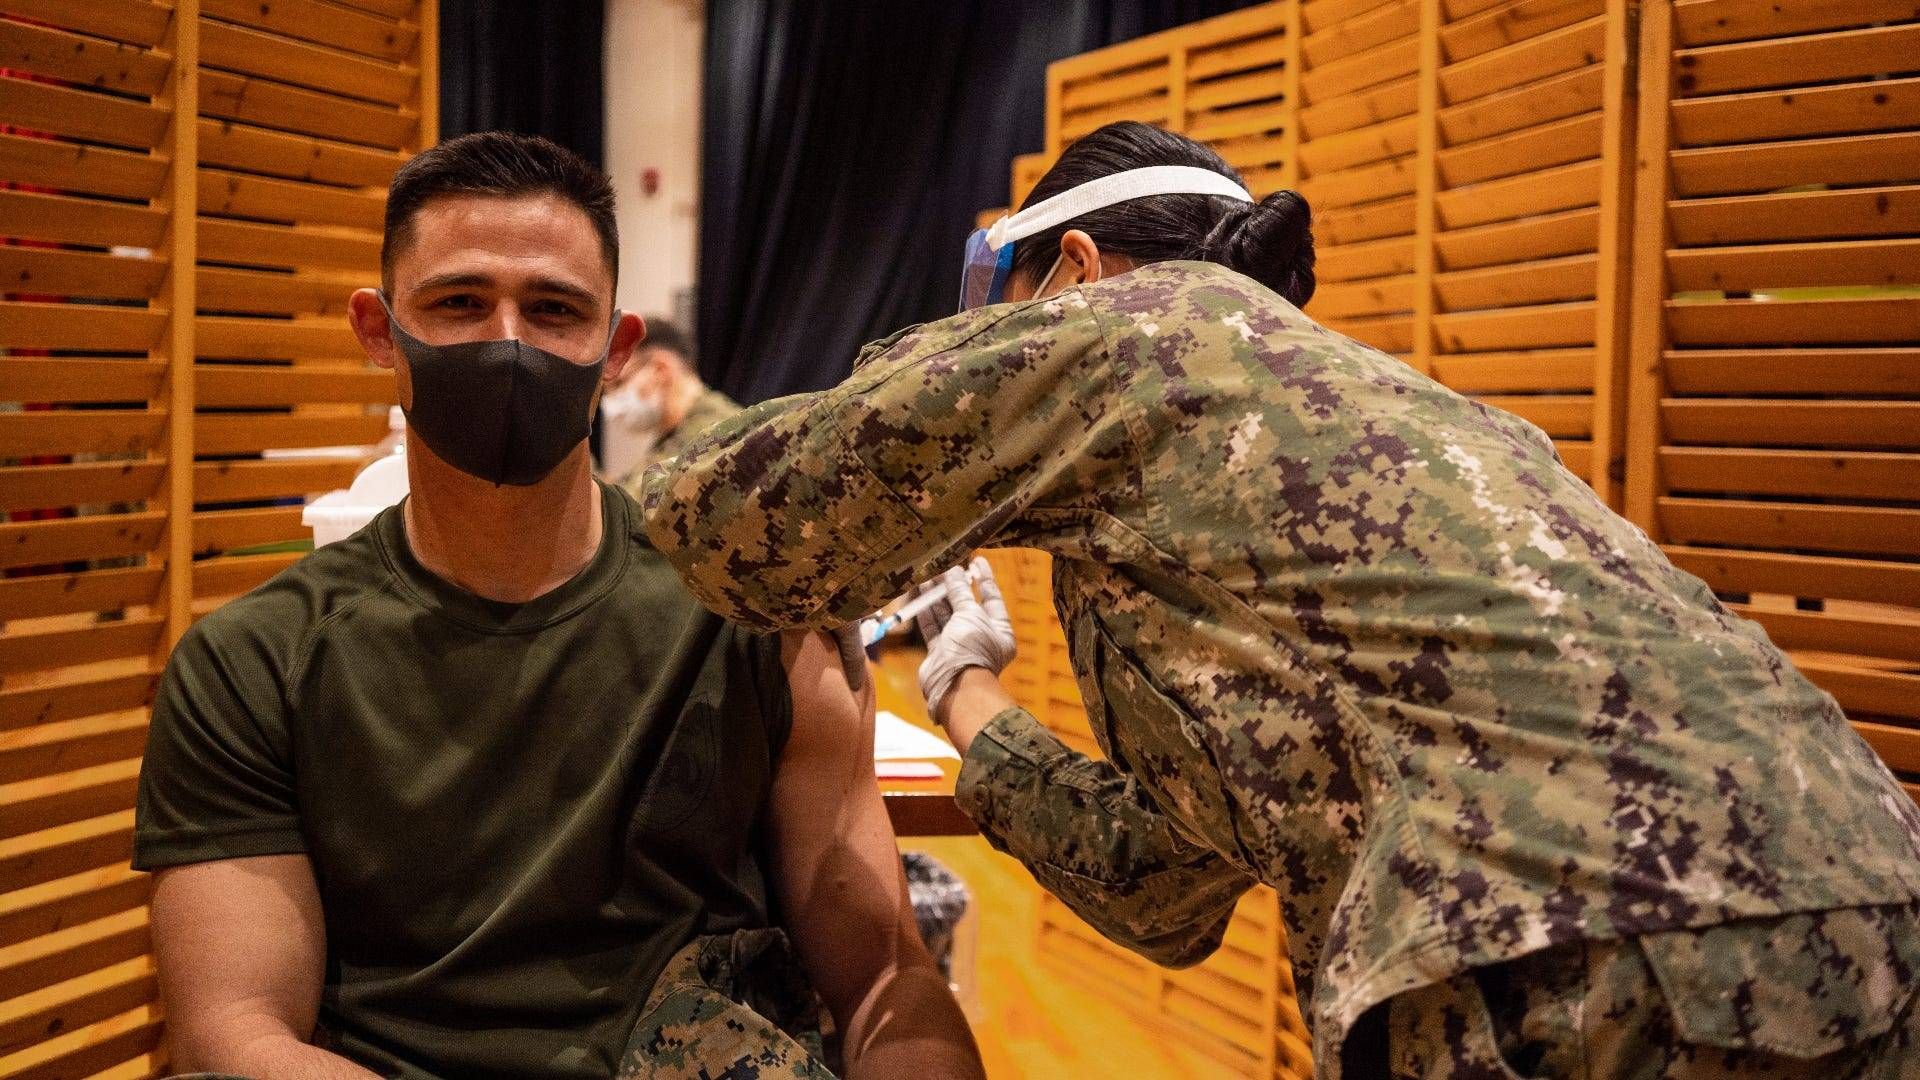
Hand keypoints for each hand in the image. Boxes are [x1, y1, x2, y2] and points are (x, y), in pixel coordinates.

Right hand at [914, 557, 1015, 722]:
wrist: (954, 687)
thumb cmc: (972, 649)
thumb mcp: (970, 615)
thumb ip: (961, 593)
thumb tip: (954, 573)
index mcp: (999, 629)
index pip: (992, 598)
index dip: (984, 578)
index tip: (976, 559)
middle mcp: (980, 636)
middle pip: (966, 605)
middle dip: (954, 586)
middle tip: (943, 564)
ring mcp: (959, 644)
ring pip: (947, 614)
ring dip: (937, 595)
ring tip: (927, 574)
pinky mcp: (939, 652)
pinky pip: (932, 626)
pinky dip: (925, 610)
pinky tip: (918, 593)